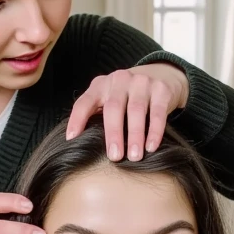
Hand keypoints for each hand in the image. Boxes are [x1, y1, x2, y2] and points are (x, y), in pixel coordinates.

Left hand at [66, 63, 189, 160]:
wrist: (161, 76)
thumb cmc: (127, 96)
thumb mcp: (109, 99)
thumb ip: (96, 114)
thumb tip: (80, 145)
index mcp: (100, 85)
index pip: (84, 102)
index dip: (77, 119)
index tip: (72, 139)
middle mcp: (119, 80)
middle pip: (113, 108)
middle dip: (113, 133)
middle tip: (114, 157)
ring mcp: (141, 83)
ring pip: (136, 110)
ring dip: (135, 136)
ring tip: (134, 156)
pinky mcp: (161, 90)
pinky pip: (157, 113)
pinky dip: (154, 131)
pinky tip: (151, 147)